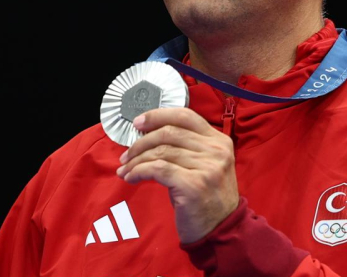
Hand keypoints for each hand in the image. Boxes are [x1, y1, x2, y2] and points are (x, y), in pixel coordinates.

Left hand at [115, 107, 239, 242]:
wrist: (221, 230)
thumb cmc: (205, 197)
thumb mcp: (203, 165)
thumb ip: (186, 146)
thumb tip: (146, 134)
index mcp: (219, 141)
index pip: (185, 115)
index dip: (157, 116)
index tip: (137, 123)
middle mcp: (216, 150)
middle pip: (168, 132)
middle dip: (140, 142)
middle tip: (125, 155)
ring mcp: (207, 167)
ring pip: (160, 151)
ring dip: (136, 160)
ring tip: (125, 170)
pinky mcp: (194, 184)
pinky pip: (157, 169)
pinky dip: (139, 171)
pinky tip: (131, 178)